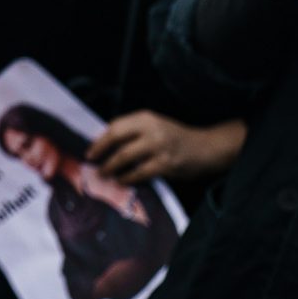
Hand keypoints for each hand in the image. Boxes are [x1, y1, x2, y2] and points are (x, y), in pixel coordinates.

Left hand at [88, 112, 245, 184]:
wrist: (206, 148)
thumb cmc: (176, 138)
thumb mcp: (155, 127)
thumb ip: (134, 133)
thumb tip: (104, 145)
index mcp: (146, 117)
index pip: (115, 126)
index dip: (100, 140)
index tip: (90, 150)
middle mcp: (151, 129)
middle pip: (116, 139)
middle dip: (100, 153)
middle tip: (92, 163)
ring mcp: (158, 146)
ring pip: (124, 157)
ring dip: (110, 168)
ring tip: (104, 175)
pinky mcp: (165, 164)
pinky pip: (139, 173)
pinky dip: (127, 178)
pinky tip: (122, 181)